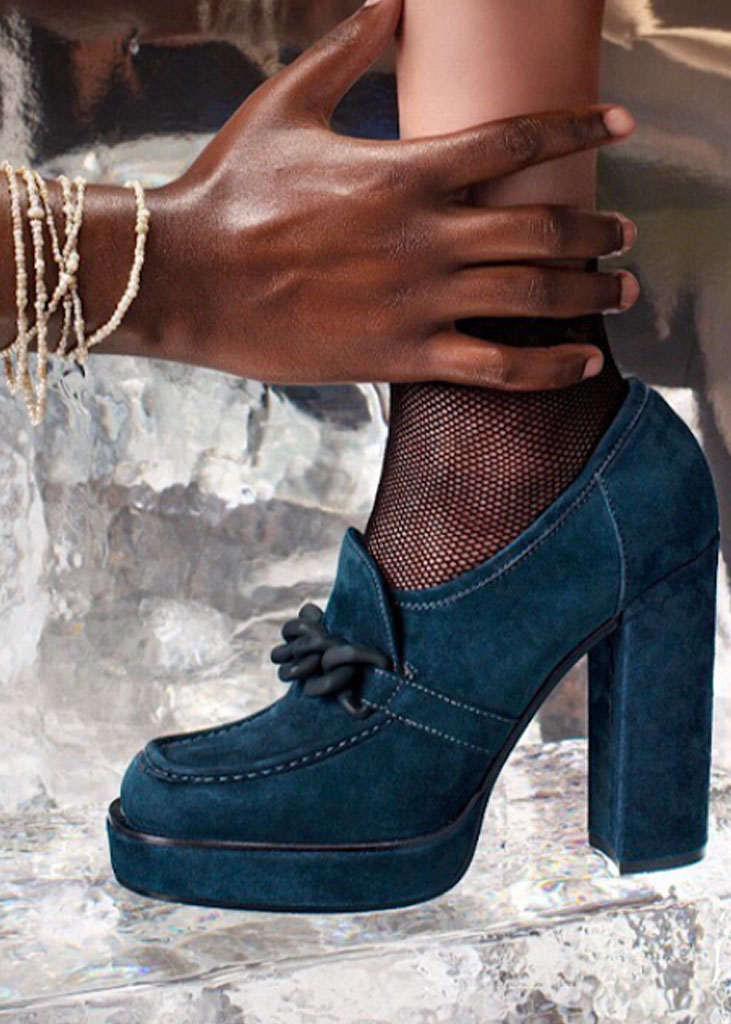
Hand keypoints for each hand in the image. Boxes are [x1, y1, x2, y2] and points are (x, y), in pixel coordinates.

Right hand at [156, 0, 638, 390]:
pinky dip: (550, 367)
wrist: (186, 277)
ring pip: (534, 296)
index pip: (517, 139)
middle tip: (624, 233)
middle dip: (599, 229)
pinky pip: (497, 367)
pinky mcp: (402, 356)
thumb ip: (350, 51)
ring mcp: (418, 301)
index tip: (619, 129)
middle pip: (545, 226)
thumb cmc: (230, 190)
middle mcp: (426, 236)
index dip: (578, 130)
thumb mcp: (286, 104)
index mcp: (406, 169)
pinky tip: (584, 361)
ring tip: (621, 290)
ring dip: (591, 292)